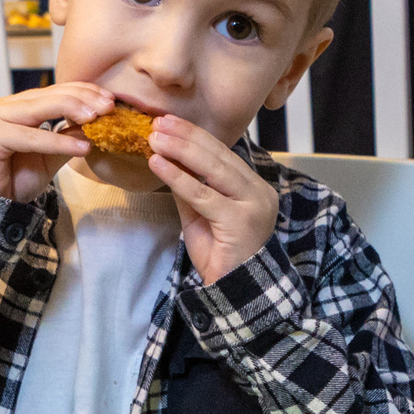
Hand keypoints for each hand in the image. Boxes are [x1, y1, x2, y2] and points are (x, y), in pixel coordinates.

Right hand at [0, 79, 105, 203]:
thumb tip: (95, 123)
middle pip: (48, 95)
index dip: (82, 92)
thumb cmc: (13, 180)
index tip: (109, 99)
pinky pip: (29, 136)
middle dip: (81, 98)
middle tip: (108, 105)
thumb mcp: (50, 157)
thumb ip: (68, 138)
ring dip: (71, 110)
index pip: (53, 91)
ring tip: (97, 118)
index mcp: (15, 107)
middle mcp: (2, 107)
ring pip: (38, 108)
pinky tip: (81, 149)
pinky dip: (56, 142)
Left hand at [147, 113, 277, 282]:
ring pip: (213, 169)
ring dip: (180, 150)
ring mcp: (253, 205)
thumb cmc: (220, 255)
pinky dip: (178, 177)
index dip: (195, 137)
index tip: (169, 123)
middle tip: (159, 122)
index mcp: (253, 187)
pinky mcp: (240, 220)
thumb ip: (189, 189)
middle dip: (186, 136)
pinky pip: (202, 194)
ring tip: (154, 137)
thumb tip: (167, 161)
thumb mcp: (200, 216)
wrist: (234, 292)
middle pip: (219, 156)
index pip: (222, 155)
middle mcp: (259, 192)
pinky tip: (158, 164)